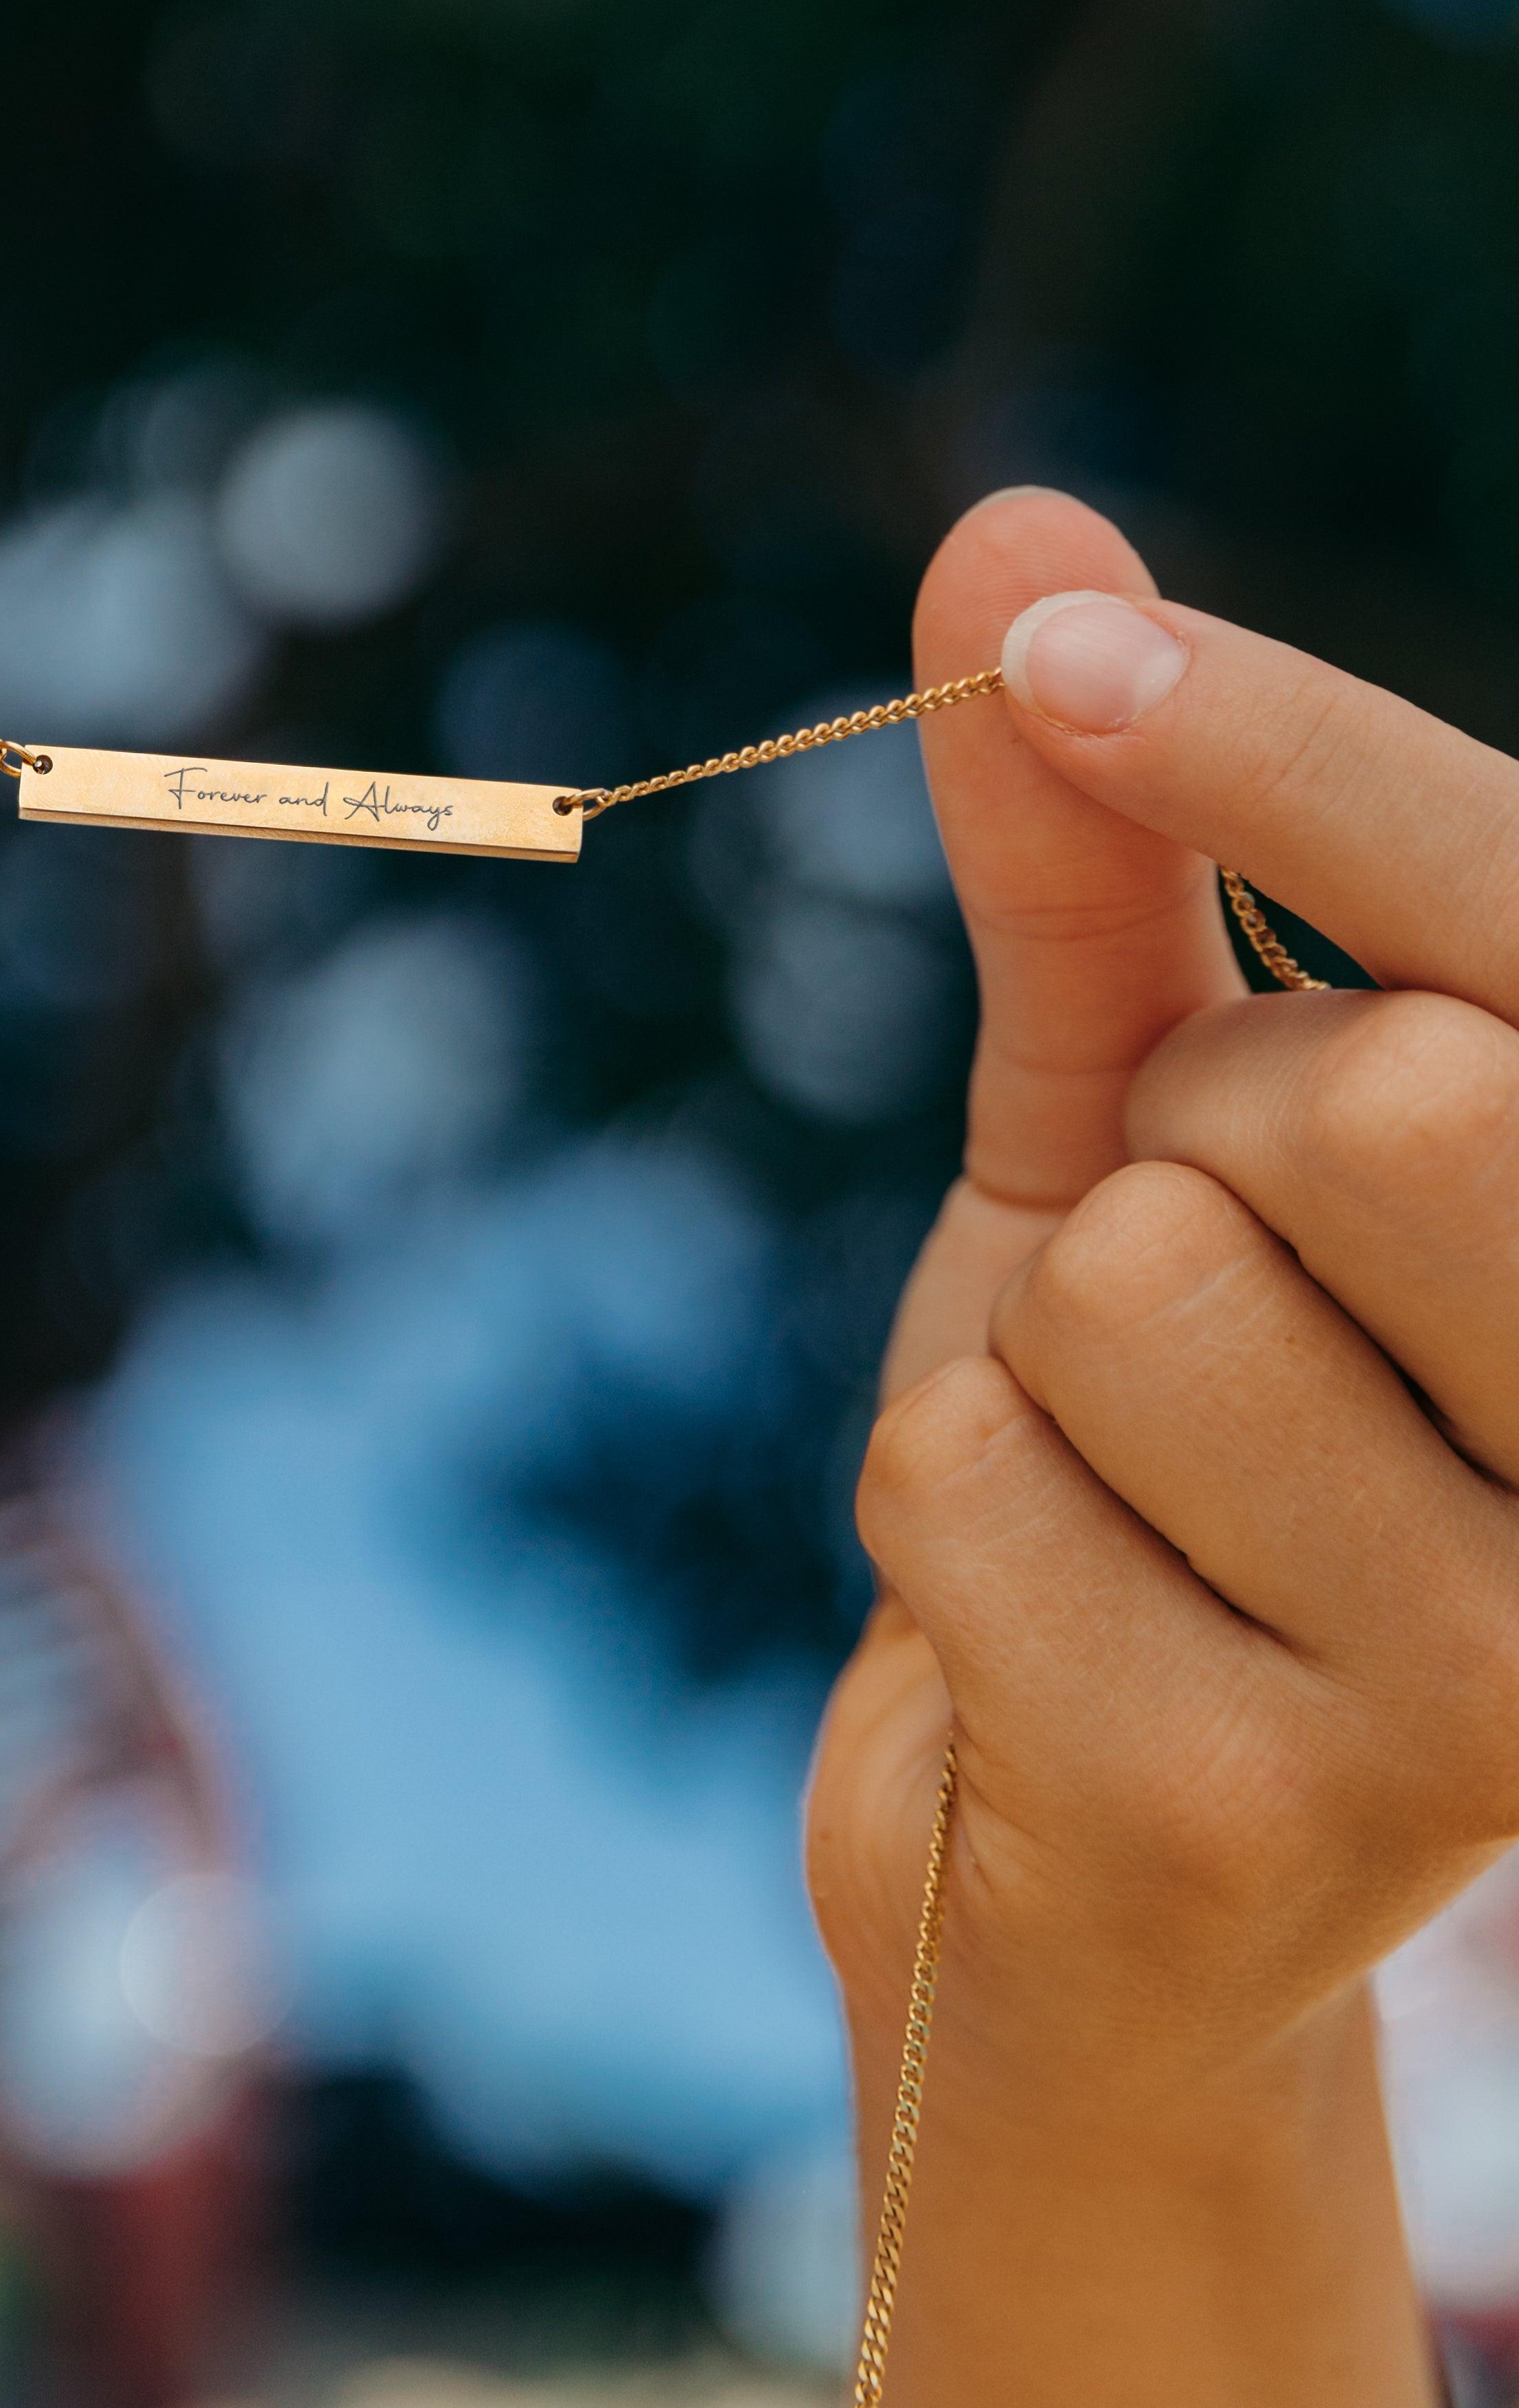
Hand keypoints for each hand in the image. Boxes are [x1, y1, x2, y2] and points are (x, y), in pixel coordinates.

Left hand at [808, 485, 1513, 2407]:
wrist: (1074, 1881)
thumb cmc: (1141, 1455)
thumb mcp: (1120, 1128)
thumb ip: (1099, 853)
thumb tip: (1014, 527)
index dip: (1300, 759)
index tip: (1059, 642)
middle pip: (1362, 1094)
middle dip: (1182, 1139)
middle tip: (1190, 1298)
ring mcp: (1501, 1687)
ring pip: (1133, 1285)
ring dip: (1043, 1356)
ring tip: (1129, 1494)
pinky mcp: (1270, 1827)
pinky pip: (967, 1478)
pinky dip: (944, 1522)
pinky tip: (1058, 1651)